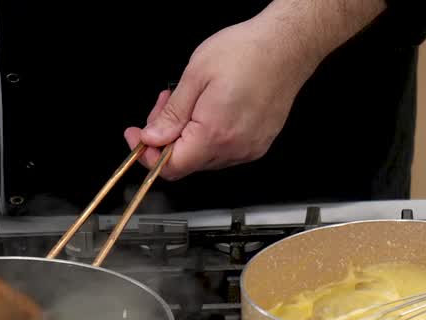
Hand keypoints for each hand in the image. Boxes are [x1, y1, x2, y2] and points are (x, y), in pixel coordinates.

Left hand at [123, 15, 321, 180]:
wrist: (287, 47)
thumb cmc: (247, 53)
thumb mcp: (195, 75)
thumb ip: (172, 114)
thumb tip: (153, 137)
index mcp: (214, 134)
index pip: (172, 167)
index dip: (148, 156)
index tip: (138, 138)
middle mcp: (234, 148)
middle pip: (187, 162)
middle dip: (167, 137)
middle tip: (163, 106)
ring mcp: (249, 149)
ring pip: (205, 157)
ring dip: (188, 135)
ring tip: (190, 101)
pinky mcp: (259, 144)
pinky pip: (224, 150)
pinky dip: (209, 135)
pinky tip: (208, 110)